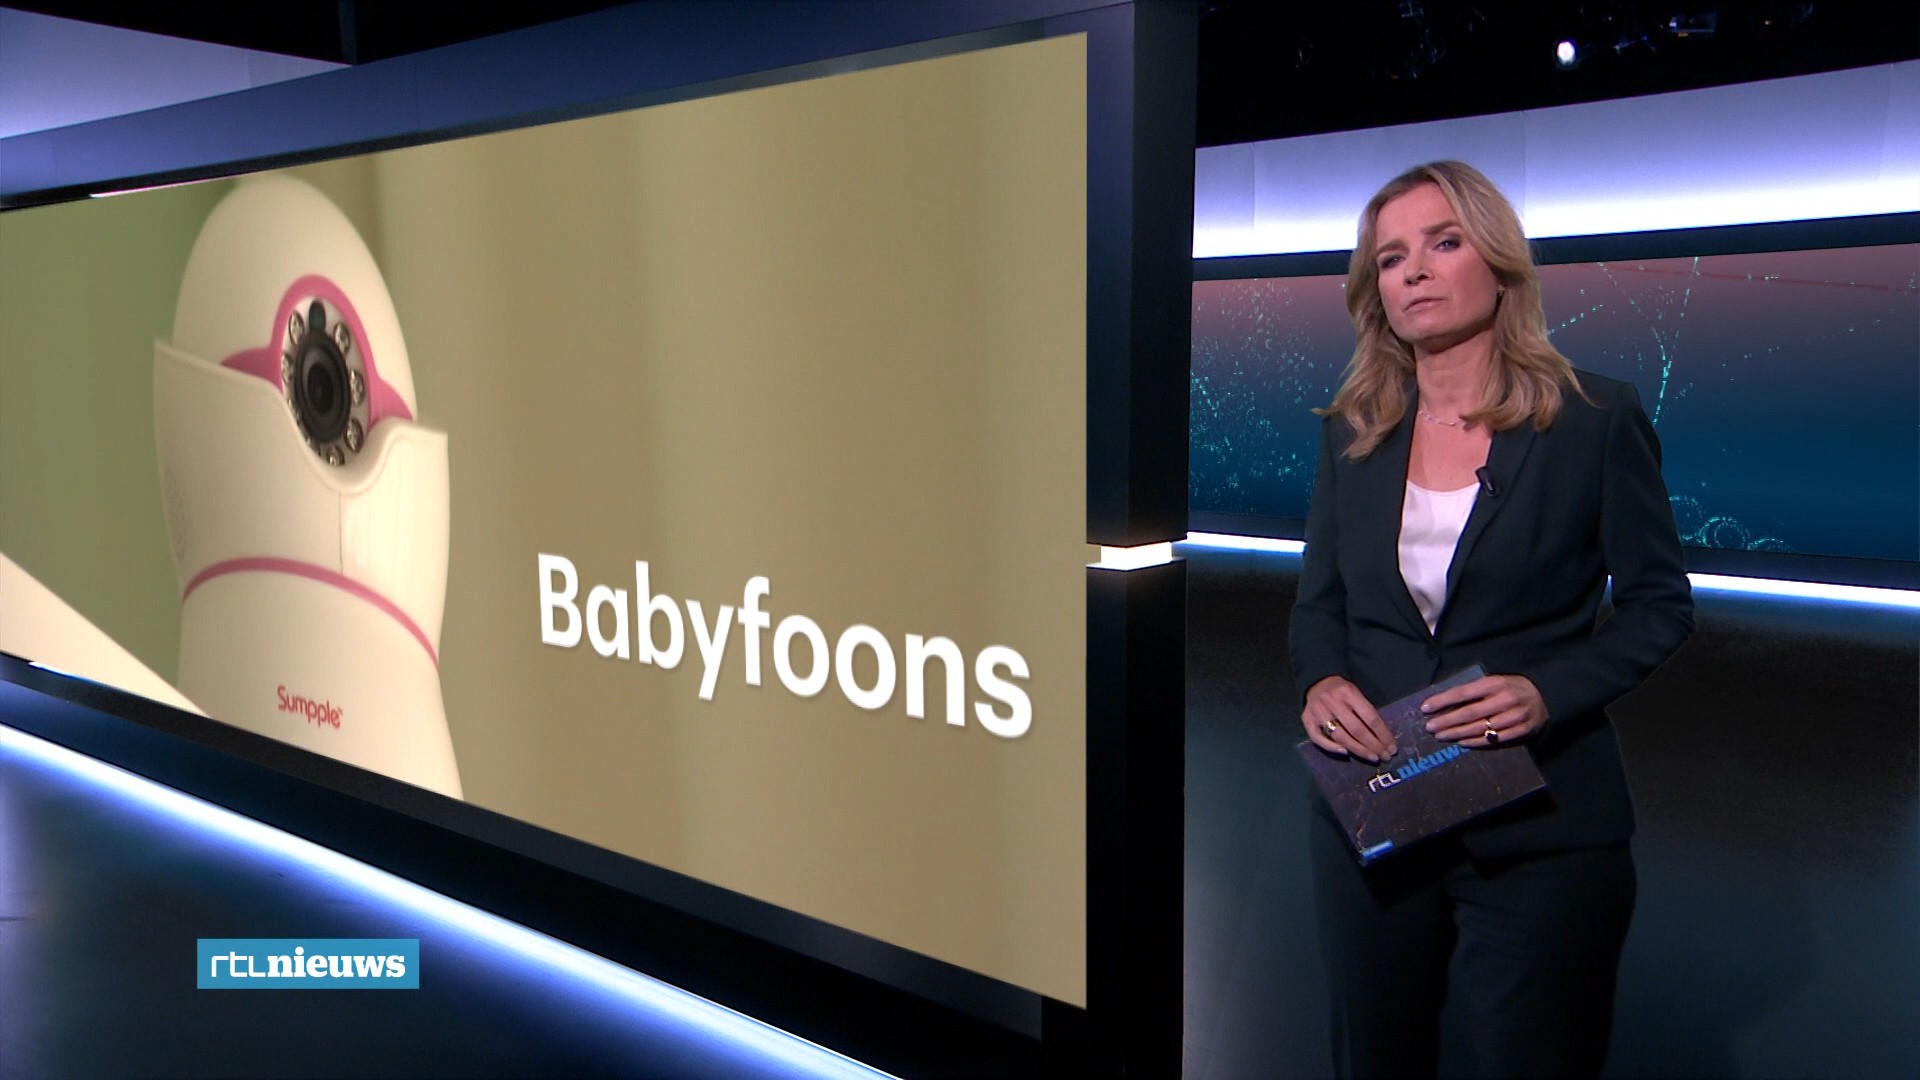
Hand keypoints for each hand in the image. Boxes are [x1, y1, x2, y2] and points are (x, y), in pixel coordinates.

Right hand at [1302, 676, 1395, 762]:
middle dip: (1373, 745)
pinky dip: (1332, 747)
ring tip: (1371, 757)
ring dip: (1358, 750)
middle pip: (1356, 729)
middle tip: (1384, 756)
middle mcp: (1332, 702)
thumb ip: (1365, 711)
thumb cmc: (1342, 691)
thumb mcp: (1356, 693)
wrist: (1316, 682)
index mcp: (1348, 692)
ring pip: (1340, 736)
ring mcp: (1318, 712)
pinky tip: (1345, 753)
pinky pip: (1319, 738)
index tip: (1392, 747)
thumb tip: (1381, 737)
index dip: (1382, 734)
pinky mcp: (1307, 719)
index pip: (1369, 717)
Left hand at [1421, 675, 1546, 746]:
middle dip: (1446, 721)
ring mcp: (1513, 717)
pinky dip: (1475, 741)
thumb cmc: (1512, 687)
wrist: (1545, 696)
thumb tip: (1444, 701)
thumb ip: (1474, 689)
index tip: (1425, 708)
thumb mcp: (1495, 680)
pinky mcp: (1520, 730)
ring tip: (1441, 736)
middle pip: (1469, 713)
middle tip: (1430, 727)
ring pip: (1480, 728)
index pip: (1462, 692)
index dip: (1442, 701)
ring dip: (1457, 733)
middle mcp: (1504, 700)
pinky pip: (1493, 739)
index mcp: (1495, 683)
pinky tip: (1461, 742)